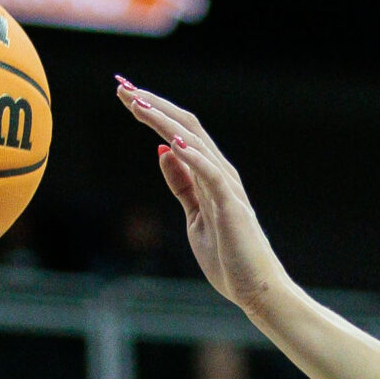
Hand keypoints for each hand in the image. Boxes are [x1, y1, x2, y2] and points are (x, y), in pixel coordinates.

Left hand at [117, 81, 291, 311]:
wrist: (257, 290)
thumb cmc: (230, 258)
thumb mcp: (195, 216)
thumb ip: (182, 185)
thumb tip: (163, 152)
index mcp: (210, 175)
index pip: (180, 132)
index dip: (152, 111)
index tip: (125, 95)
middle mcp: (220, 173)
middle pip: (186, 126)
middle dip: (153, 105)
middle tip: (122, 87)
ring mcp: (227, 188)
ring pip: (195, 142)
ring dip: (164, 121)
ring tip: (138, 104)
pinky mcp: (231, 207)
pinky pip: (210, 175)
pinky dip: (192, 156)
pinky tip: (172, 141)